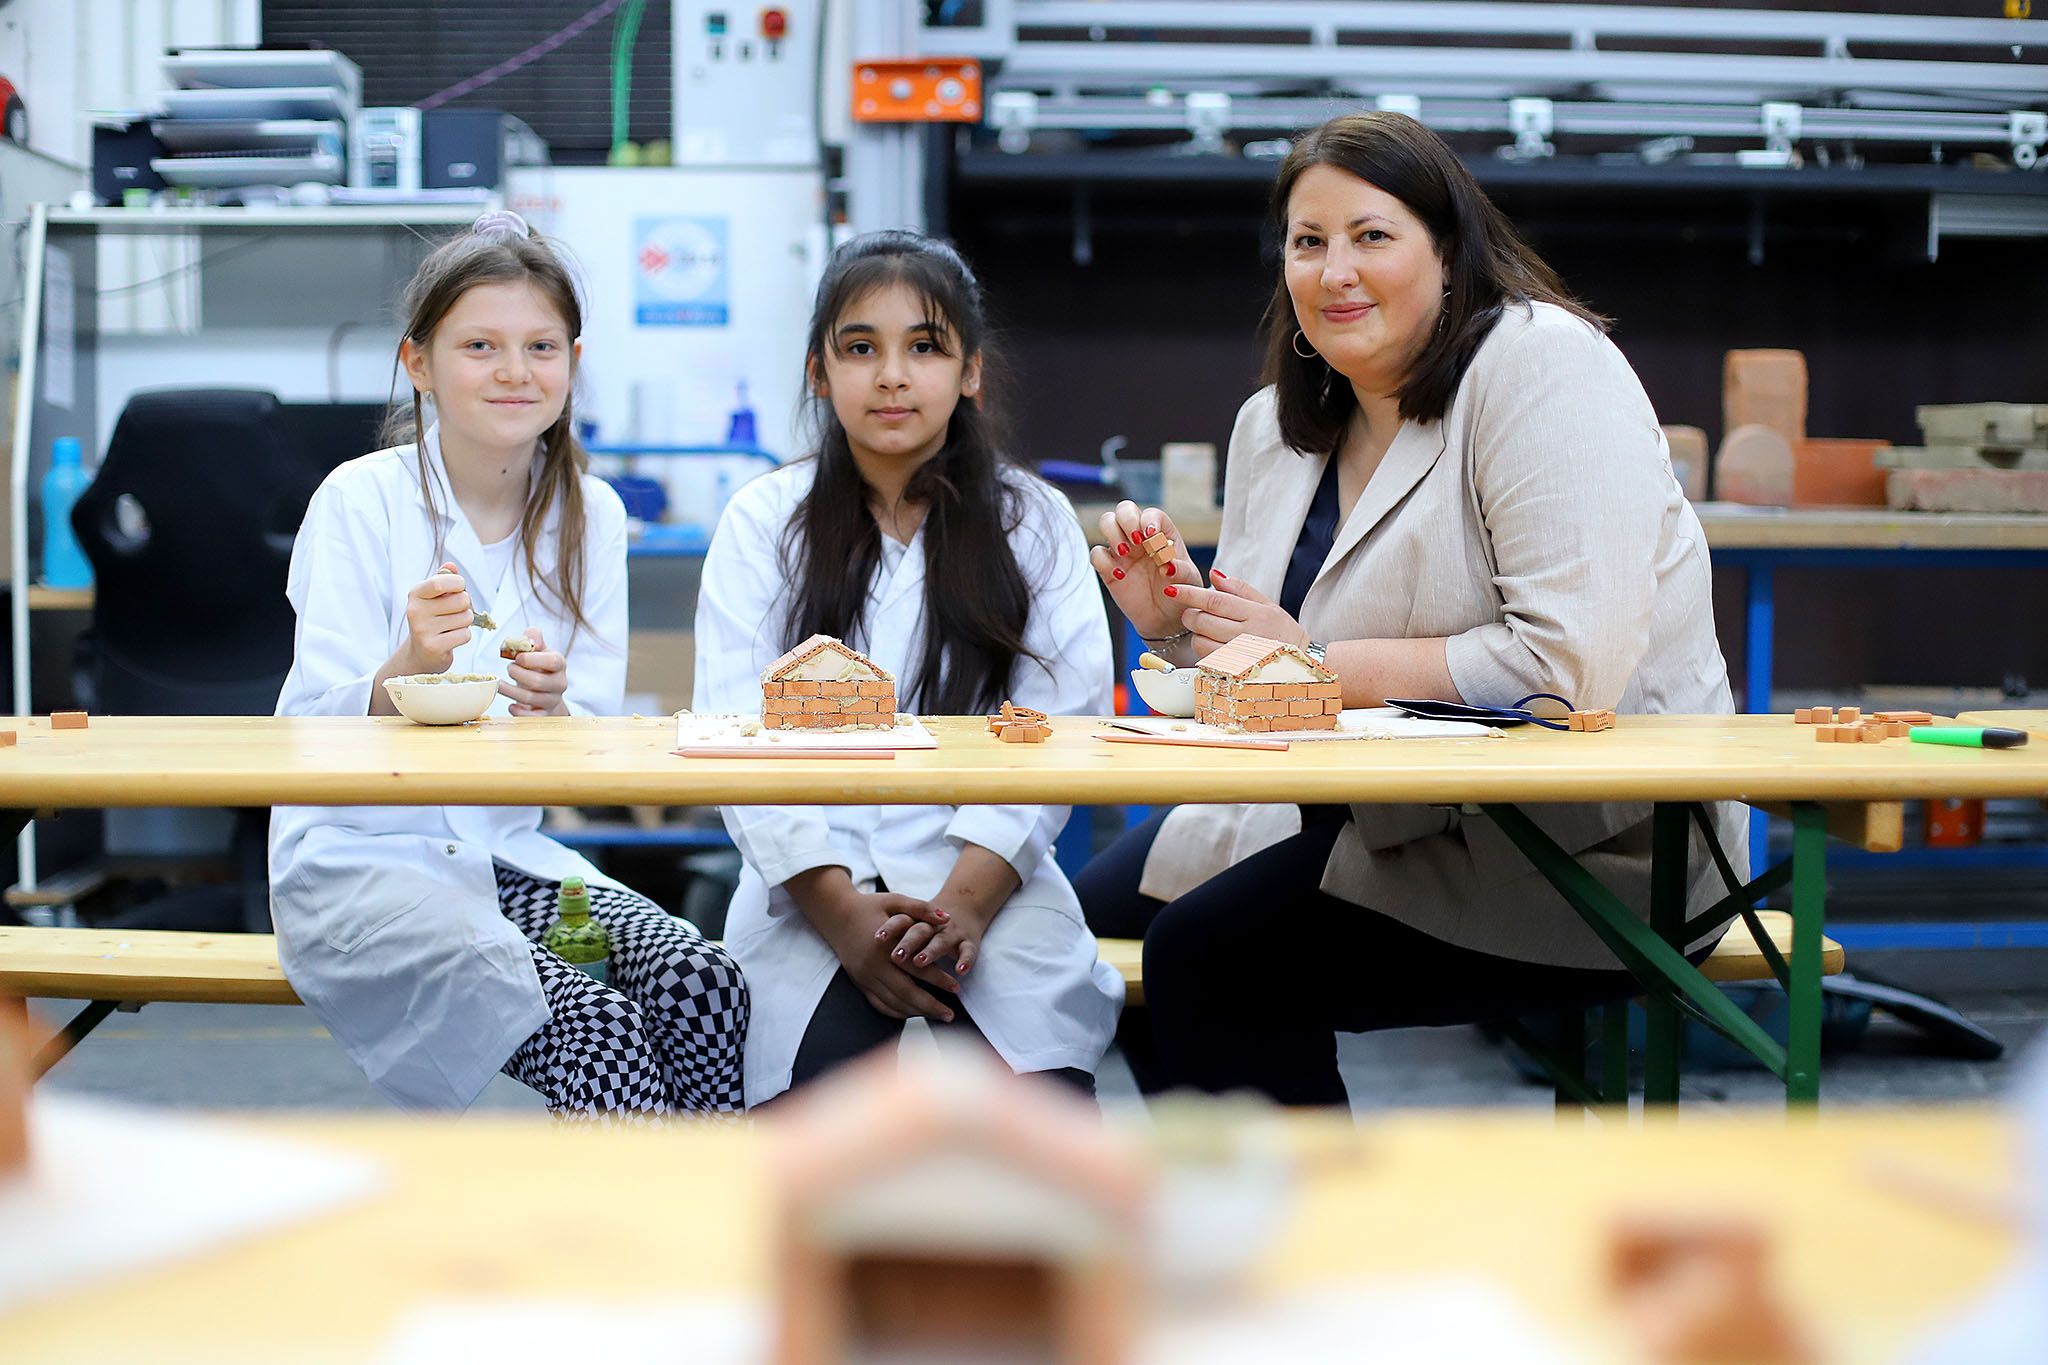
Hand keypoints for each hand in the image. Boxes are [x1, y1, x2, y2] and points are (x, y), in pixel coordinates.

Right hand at [398, 561, 473, 673]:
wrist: (419, 653)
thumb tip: (451, 566)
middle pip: (461, 600)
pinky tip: (450, 638)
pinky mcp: (433, 646)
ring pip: (466, 618)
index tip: (459, 588)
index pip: (441, 582)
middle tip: (454, 613)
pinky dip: (463, 636)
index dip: (458, 584)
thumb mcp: (434, 597)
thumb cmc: (431, 620)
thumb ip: (444, 579)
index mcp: (415, 594)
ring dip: (464, 622)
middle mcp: (415, 610)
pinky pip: (465, 635)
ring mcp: (422, 630)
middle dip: (465, 606)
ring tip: (450, 626)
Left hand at [500, 628, 569, 716]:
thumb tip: (529, 636)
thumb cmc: (538, 667)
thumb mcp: (538, 650)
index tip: (517, 657)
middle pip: (538, 681)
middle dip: (518, 674)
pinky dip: (518, 711)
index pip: (553, 661)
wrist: (546, 692)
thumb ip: (533, 637)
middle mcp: (560, 683)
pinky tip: (511, 705)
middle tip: (508, 668)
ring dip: (511, 690)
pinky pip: (531, 716)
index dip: (532, 659)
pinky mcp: (545, 715)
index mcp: (559, 664)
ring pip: (531, 698)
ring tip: (499, 684)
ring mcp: (553, 700)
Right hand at [814, 887, 958, 1021]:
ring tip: (938, 1015)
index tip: (956, 987)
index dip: (937, 980)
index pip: (916, 968)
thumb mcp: (895, 900)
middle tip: (951, 1014)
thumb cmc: (869, 906)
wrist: (836, 914)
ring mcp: (864, 977)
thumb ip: (921, 908)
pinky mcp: (859, 983)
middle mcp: (872, 966)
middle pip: (905, 993)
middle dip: (929, 1006)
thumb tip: (947, 918)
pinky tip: (914, 1013)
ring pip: (892, 1002)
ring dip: (916, 1012)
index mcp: (883, 946)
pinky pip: (879, 1004)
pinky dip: (897, 1012)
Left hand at [875, 898, 991, 982]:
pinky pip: (968, 951)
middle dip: (908, 943)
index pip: (901, 920)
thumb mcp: (909, 919)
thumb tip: (868, 944)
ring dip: (931, 951)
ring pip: (941, 941)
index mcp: (915, 918)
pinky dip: (965, 960)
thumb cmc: (926, 922)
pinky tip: (960, 971)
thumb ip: (893, 930)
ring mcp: (951, 932)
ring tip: (920, 962)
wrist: (962, 909)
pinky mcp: (968, 942)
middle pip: (919, 931)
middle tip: (896, 956)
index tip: (876, 938)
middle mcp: (933, 925)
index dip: (889, 928)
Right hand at [1087, 501, 1202, 641]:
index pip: (1151, 514)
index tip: (1152, 536)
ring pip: (1107, 522)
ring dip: (1113, 533)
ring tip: (1125, 552)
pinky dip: (1104, 561)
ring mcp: (1122, 550)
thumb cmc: (1181, 594)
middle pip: (1124, 509)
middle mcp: (1140, 537)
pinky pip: (1097, 554)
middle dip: (1127, 519)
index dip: (1149, 520)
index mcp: (1162, 533)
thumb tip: (1168, 564)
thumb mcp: (1188, 582)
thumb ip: (1182, 571)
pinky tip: (1121, 575)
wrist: (1165, 619)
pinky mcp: (1108, 567)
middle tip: (1137, 541)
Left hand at [1172, 567, 1309, 656]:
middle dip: (1190, 614)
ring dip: (1196, 634)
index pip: (1215, 601)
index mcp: (1256, 615)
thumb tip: (1213, 575)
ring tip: (1209, 631)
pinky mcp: (1233, 674)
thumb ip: (1240, 589)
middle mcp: (1247, 636)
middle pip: (1202, 621)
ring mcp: (1240, 658)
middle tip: (1194, 612)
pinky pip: (1206, 661)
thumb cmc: (1284, 633)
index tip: (1172, 589)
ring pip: (1200, 642)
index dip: (1190, 594)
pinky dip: (1204, 651)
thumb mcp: (1269, 606)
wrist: (1302, 666)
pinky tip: (1215, 647)